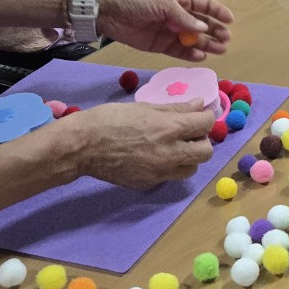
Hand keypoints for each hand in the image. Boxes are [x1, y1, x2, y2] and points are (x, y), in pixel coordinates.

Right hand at [70, 100, 214, 187]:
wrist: (82, 146)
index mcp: (169, 129)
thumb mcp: (145, 107)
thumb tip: (199, 104)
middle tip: (187, 133)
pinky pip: (170, 177)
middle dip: (201, 140)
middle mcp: (170, 154)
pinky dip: (168, 167)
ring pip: (191, 168)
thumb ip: (176, 109)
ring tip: (172, 147)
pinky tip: (152, 157)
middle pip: (206, 152)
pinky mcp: (149, 184)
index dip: (205, 117)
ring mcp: (160, 172)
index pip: (205, 124)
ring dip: (188, 157)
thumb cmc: (110, 119)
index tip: (198, 115)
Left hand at [96, 0, 233, 59]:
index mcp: (181, 0)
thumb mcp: (164, 4)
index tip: (230, 21)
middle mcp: (179, 16)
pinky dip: (191, 55)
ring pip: (194, 40)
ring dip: (207, 44)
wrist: (111, 13)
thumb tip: (203, 27)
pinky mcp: (161, 45)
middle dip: (215, 31)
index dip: (218, 12)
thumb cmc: (138, 1)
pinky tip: (201, 57)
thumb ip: (184, 17)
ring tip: (220, 50)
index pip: (204, 5)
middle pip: (202, 25)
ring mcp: (171, 32)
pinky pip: (180, 51)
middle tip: (226, 40)